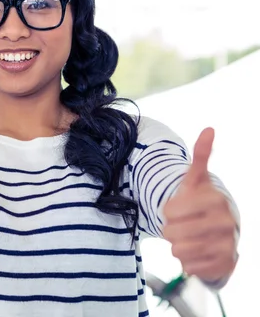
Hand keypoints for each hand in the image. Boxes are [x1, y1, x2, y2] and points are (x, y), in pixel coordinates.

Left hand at [163, 128, 237, 282]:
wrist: (219, 230)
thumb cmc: (200, 203)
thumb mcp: (196, 179)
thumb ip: (201, 155)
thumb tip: (209, 128)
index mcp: (215, 199)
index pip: (170, 211)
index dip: (168, 210)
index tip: (178, 208)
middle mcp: (226, 222)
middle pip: (172, 232)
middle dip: (170, 229)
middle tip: (182, 224)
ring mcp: (227, 245)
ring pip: (179, 250)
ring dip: (177, 245)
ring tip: (189, 237)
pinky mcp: (225, 265)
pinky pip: (190, 267)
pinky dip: (187, 261)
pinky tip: (197, 252)